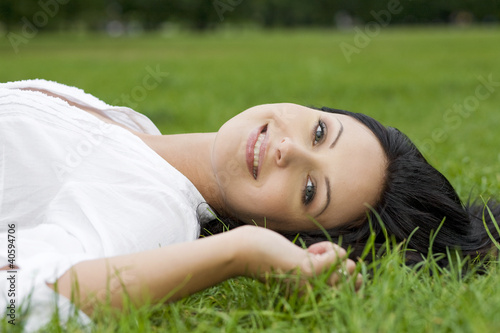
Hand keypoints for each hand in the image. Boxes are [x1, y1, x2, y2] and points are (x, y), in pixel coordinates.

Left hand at [232, 226, 362, 289]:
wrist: (244, 252)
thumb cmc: (267, 254)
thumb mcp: (296, 264)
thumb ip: (316, 268)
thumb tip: (347, 263)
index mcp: (311, 295)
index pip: (348, 292)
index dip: (346, 274)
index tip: (325, 263)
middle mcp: (314, 294)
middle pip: (355, 282)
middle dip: (347, 265)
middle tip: (323, 257)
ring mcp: (312, 283)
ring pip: (351, 270)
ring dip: (338, 255)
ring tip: (317, 252)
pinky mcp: (307, 270)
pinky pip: (339, 258)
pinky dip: (330, 248)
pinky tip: (313, 248)